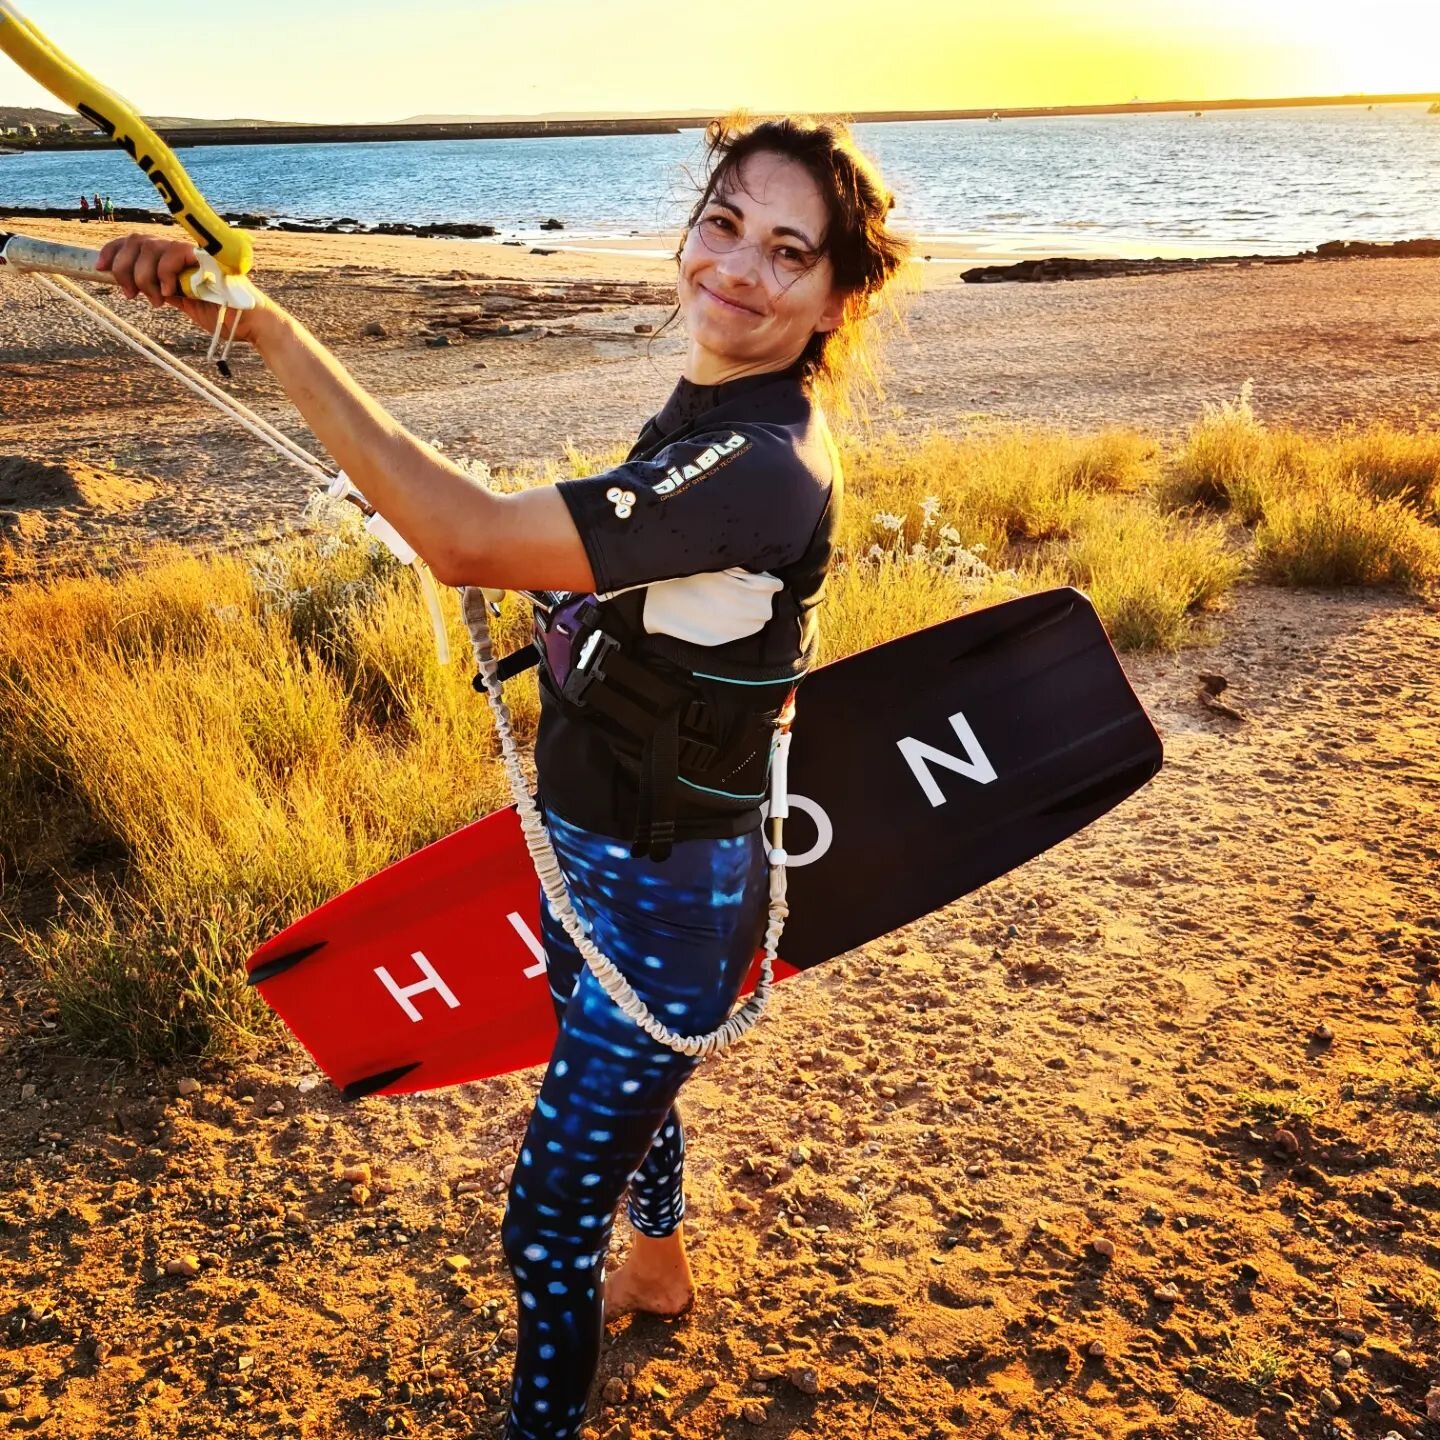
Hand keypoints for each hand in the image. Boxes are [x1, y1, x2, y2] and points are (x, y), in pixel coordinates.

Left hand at [96, 232, 274, 344]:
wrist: (250, 324)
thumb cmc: (220, 315)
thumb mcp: (181, 300)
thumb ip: (162, 288)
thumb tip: (133, 283)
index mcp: (173, 257)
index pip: (135, 241)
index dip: (113, 250)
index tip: (99, 267)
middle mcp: (180, 249)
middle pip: (136, 240)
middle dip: (124, 267)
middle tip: (130, 293)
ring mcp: (191, 251)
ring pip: (149, 248)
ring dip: (144, 277)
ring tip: (158, 300)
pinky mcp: (202, 256)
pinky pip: (170, 255)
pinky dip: (164, 276)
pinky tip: (172, 293)